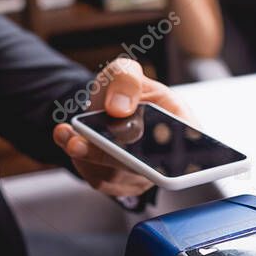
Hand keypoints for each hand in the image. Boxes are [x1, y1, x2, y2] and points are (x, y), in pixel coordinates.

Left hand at [53, 57, 192, 196]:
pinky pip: (98, 178)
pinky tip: (69, 139)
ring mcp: (141, 173)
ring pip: (116, 174)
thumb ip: (126, 80)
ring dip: (87, 156)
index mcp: (182, 125)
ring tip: (70, 136)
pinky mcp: (118, 183)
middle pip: (144, 166)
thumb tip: (120, 108)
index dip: (166, 151)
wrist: (103, 108)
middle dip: (111, 155)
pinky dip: (79, 160)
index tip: (137, 145)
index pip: (186, 147)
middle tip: (83, 143)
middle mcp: (165, 155)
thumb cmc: (124, 92)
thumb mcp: (125, 72)